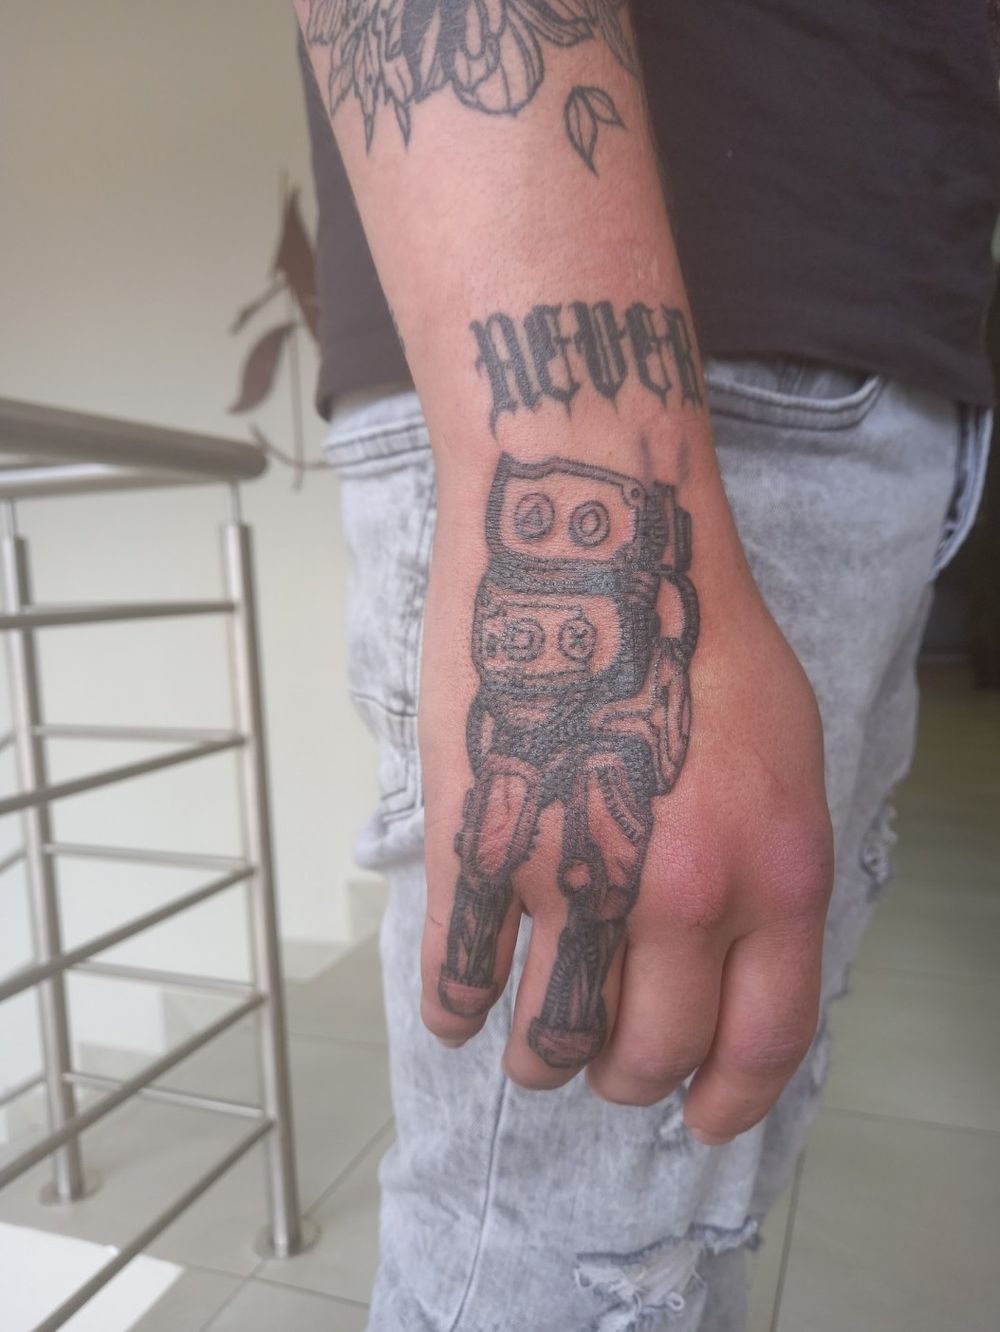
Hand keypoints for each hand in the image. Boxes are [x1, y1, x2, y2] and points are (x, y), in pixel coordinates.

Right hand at [418, 449, 832, 1144]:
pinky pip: (460, 969)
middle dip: (624, 1076)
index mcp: (775, 871)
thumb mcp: (788, 749)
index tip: (699, 1118)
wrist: (593, 533)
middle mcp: (680, 893)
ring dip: (539, 1059)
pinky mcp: (479, 842)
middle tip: (605, 1068)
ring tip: (531, 1055)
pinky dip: (455, 1006)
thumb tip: (730, 947)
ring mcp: (571, 873)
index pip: (762, 1037)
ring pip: (549, 1031)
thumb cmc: (696, 623)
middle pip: (647, 1049)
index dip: (728, 1099)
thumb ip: (766, 862)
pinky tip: (455, 1012)